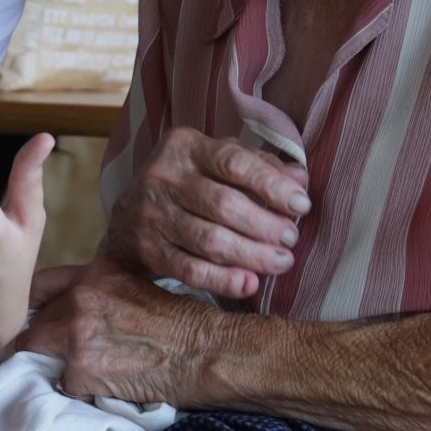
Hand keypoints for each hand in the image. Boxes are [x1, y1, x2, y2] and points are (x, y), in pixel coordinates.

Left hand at [17, 258, 220, 403]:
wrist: (206, 352)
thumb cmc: (183, 322)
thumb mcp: (138, 286)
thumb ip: (100, 291)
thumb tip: (73, 307)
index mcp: (94, 274)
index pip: (38, 285)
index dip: (31, 305)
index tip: (31, 318)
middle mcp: (79, 299)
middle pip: (34, 323)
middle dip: (42, 340)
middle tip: (59, 353)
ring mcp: (76, 335)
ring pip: (39, 353)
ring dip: (56, 364)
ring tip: (84, 370)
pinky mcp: (81, 370)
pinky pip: (62, 384)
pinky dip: (77, 389)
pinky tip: (103, 386)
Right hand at [105, 125, 308, 299]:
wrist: (127, 219)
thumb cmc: (187, 184)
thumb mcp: (216, 163)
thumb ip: (258, 166)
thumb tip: (299, 179)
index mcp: (185, 146)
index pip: (234, 162)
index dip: (272, 185)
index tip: (302, 205)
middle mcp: (164, 176)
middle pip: (223, 204)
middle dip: (265, 225)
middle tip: (292, 239)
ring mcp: (152, 215)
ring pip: (209, 240)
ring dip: (252, 255)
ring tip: (281, 262)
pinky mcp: (148, 250)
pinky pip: (190, 270)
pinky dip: (223, 280)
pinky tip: (250, 284)